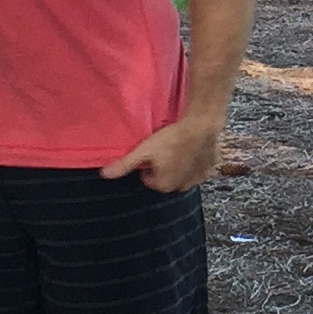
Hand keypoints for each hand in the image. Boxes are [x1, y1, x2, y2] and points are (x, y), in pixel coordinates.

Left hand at [103, 110, 223, 193]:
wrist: (201, 127)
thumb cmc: (170, 139)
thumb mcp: (143, 150)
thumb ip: (124, 164)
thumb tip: (103, 175)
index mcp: (163, 185)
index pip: (149, 179)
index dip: (148, 165)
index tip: (152, 152)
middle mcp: (180, 187)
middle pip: (166, 178)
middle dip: (164, 167)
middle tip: (164, 149)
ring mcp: (197, 179)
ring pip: (182, 175)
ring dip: (180, 166)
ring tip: (178, 148)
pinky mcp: (209, 170)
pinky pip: (198, 170)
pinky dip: (195, 163)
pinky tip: (192, 150)